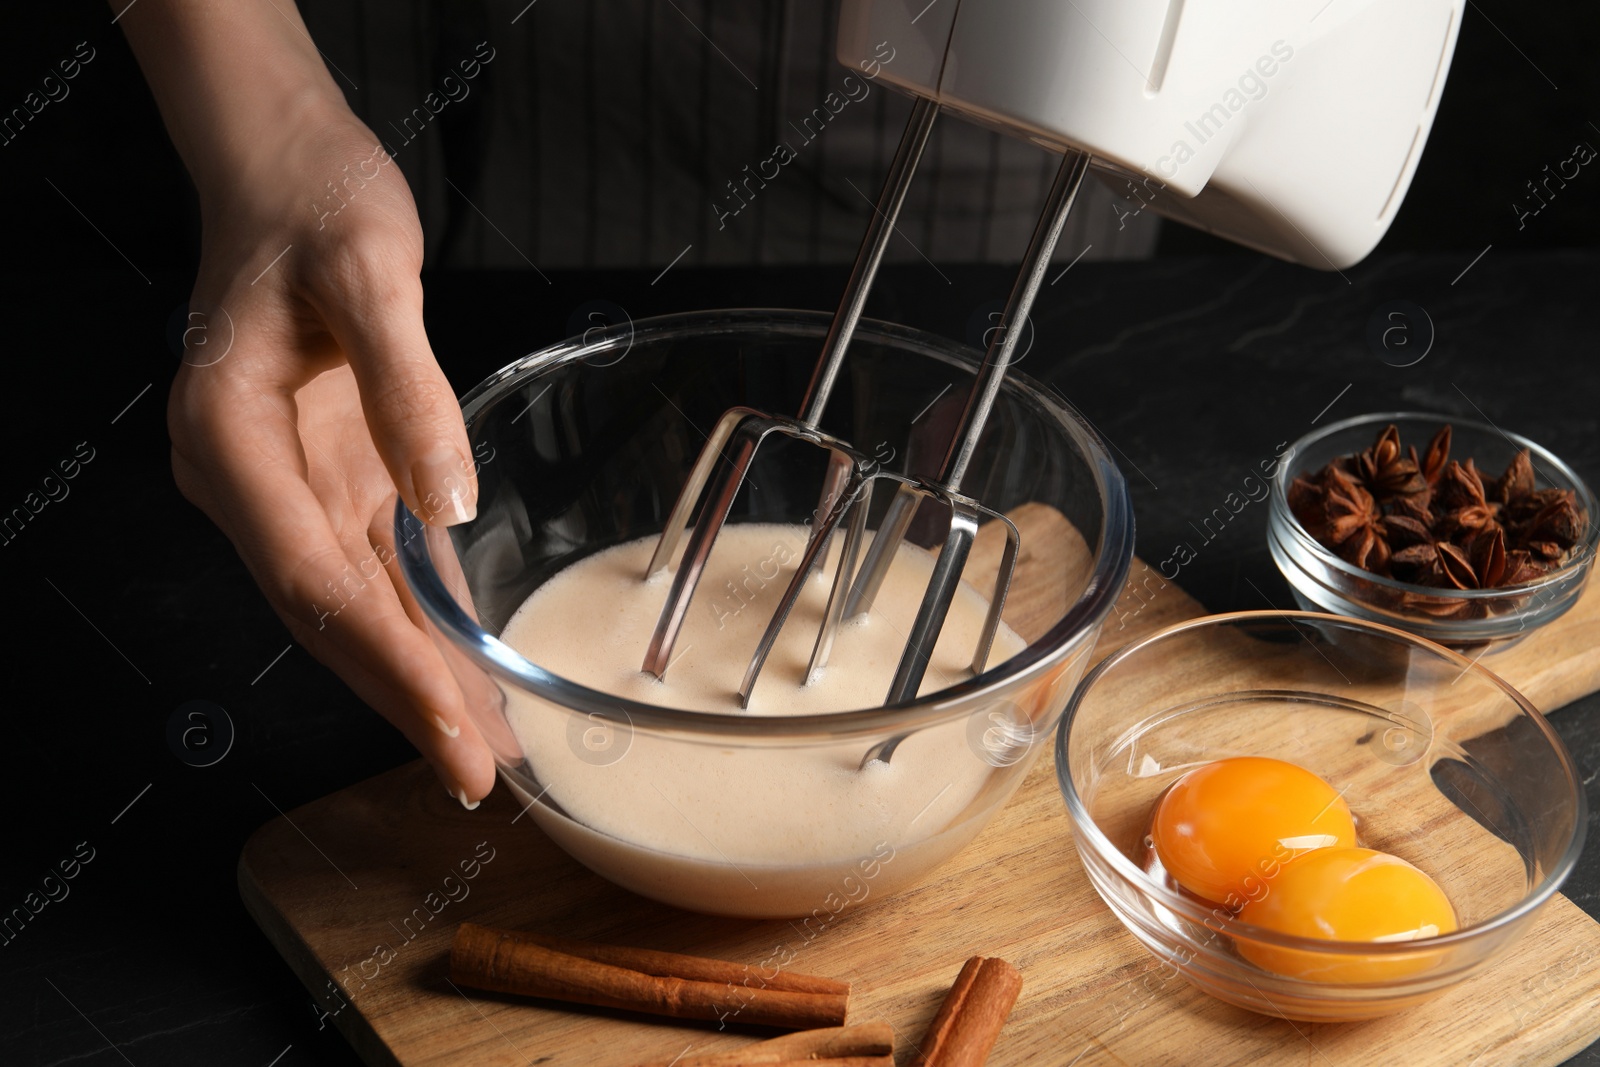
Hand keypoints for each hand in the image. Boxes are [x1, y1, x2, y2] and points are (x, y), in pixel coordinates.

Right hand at [169, 98, 495, 806]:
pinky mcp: (327, 475)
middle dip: (404, 700)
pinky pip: (372, 567)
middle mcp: (248, 481)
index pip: (316, 583)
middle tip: (477, 774)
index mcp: (230, 439)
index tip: (452, 736)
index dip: (387, 670)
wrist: (283, 171)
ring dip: (415, 678)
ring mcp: (285, 485)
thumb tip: (450, 505)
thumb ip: (408, 391)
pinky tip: (464, 667)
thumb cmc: (314, 205)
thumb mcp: (371, 274)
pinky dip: (419, 623)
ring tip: (485, 745)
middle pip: (328, 616)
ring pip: (351, 605)